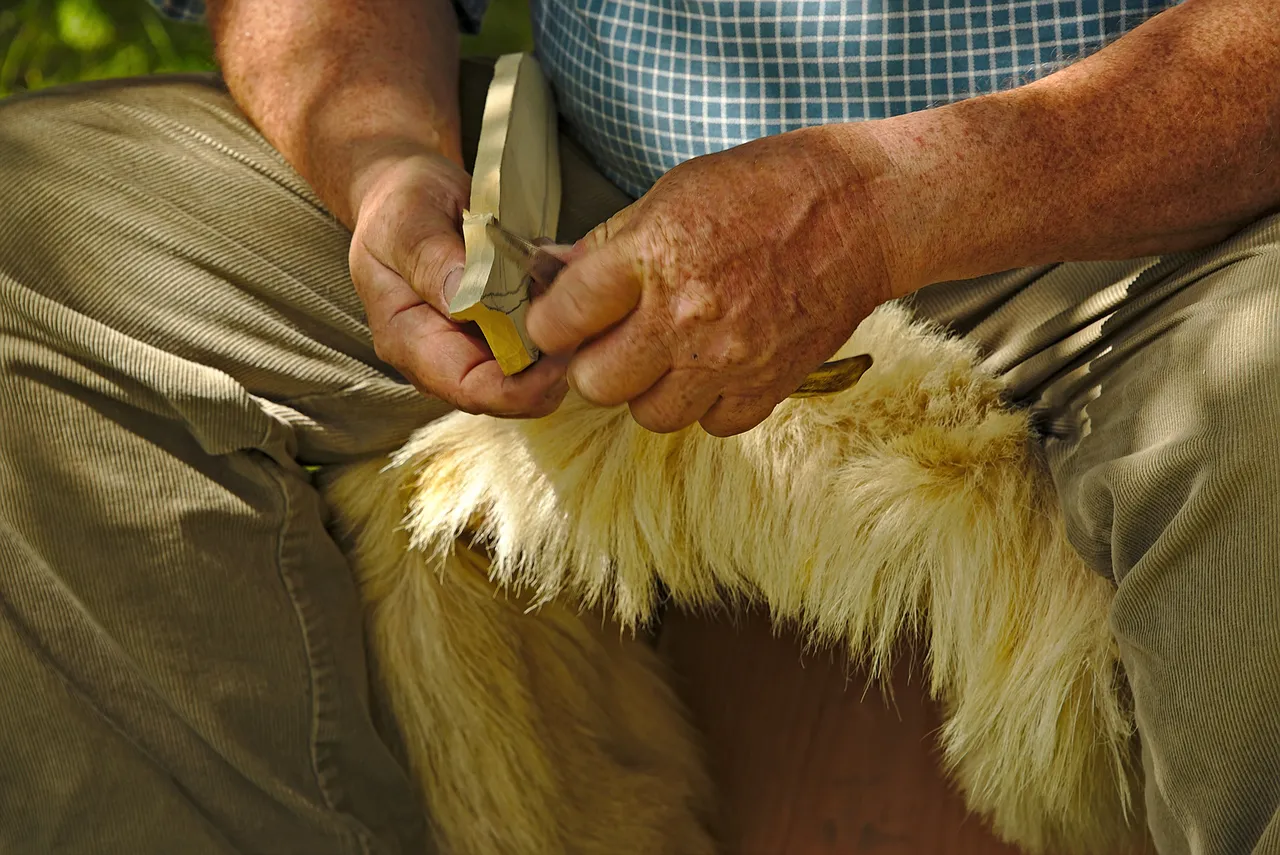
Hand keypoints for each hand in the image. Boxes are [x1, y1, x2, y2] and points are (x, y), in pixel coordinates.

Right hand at [347, 147, 569, 415]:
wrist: (404, 190)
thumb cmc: (399, 206)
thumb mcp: (407, 222)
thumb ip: (431, 260)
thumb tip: (466, 300)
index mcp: (407, 339)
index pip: (468, 388)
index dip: (520, 388)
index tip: (561, 356)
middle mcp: (441, 354)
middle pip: (507, 389)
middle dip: (551, 365)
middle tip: (584, 319)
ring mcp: (471, 343)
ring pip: (529, 367)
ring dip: (560, 338)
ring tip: (574, 292)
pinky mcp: (497, 327)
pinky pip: (535, 337)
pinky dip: (557, 315)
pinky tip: (565, 281)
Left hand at [525, 126, 901, 435]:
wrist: (864, 211)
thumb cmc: (770, 188)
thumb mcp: (674, 191)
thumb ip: (609, 243)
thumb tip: (554, 276)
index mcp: (653, 255)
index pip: (561, 318)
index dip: (551, 323)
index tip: (560, 321)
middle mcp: (685, 315)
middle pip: (596, 383)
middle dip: (596, 364)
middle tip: (615, 340)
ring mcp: (729, 358)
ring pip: (651, 415)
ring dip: (650, 390)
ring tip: (670, 355)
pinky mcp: (768, 385)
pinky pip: (712, 425)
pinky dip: (707, 404)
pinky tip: (715, 367)